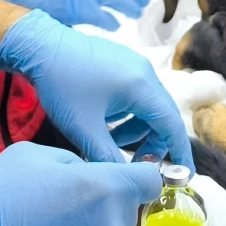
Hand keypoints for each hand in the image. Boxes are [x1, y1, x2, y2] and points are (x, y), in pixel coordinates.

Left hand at [0, 9, 193, 170]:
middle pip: (164, 116)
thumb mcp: (83, 128)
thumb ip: (106, 157)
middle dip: (155, 143)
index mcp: (141, 87)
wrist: (40, 45)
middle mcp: (145, 73)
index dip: (180, 153)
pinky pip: (137, 94)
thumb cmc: (61, 85)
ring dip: (137, 129)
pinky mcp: (123, 63)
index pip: (172, 126)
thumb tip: (123, 180)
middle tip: (137, 164)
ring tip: (110, 142)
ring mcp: (135, 65)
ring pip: (149, 106)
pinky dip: (129, 114)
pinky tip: (105, 123)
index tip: (184, 175)